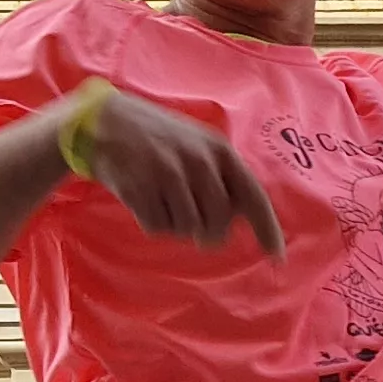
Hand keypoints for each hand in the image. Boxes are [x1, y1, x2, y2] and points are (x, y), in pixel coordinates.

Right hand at [71, 87, 283, 254]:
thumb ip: (223, 177)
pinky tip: (144, 198)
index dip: (268, 231)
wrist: (105, 122)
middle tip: (191, 217)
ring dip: (176, 225)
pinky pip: (157, 228)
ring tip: (163, 198)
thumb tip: (244, 219)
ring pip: (187, 230)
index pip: (253, 198)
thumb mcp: (199, 145)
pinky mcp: (139, 189)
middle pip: (218, 225)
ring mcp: (167, 176)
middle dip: (207, 232)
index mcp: (219, 151)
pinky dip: (152, 221)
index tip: (277, 259)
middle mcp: (198, 163)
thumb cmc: (160, 139)